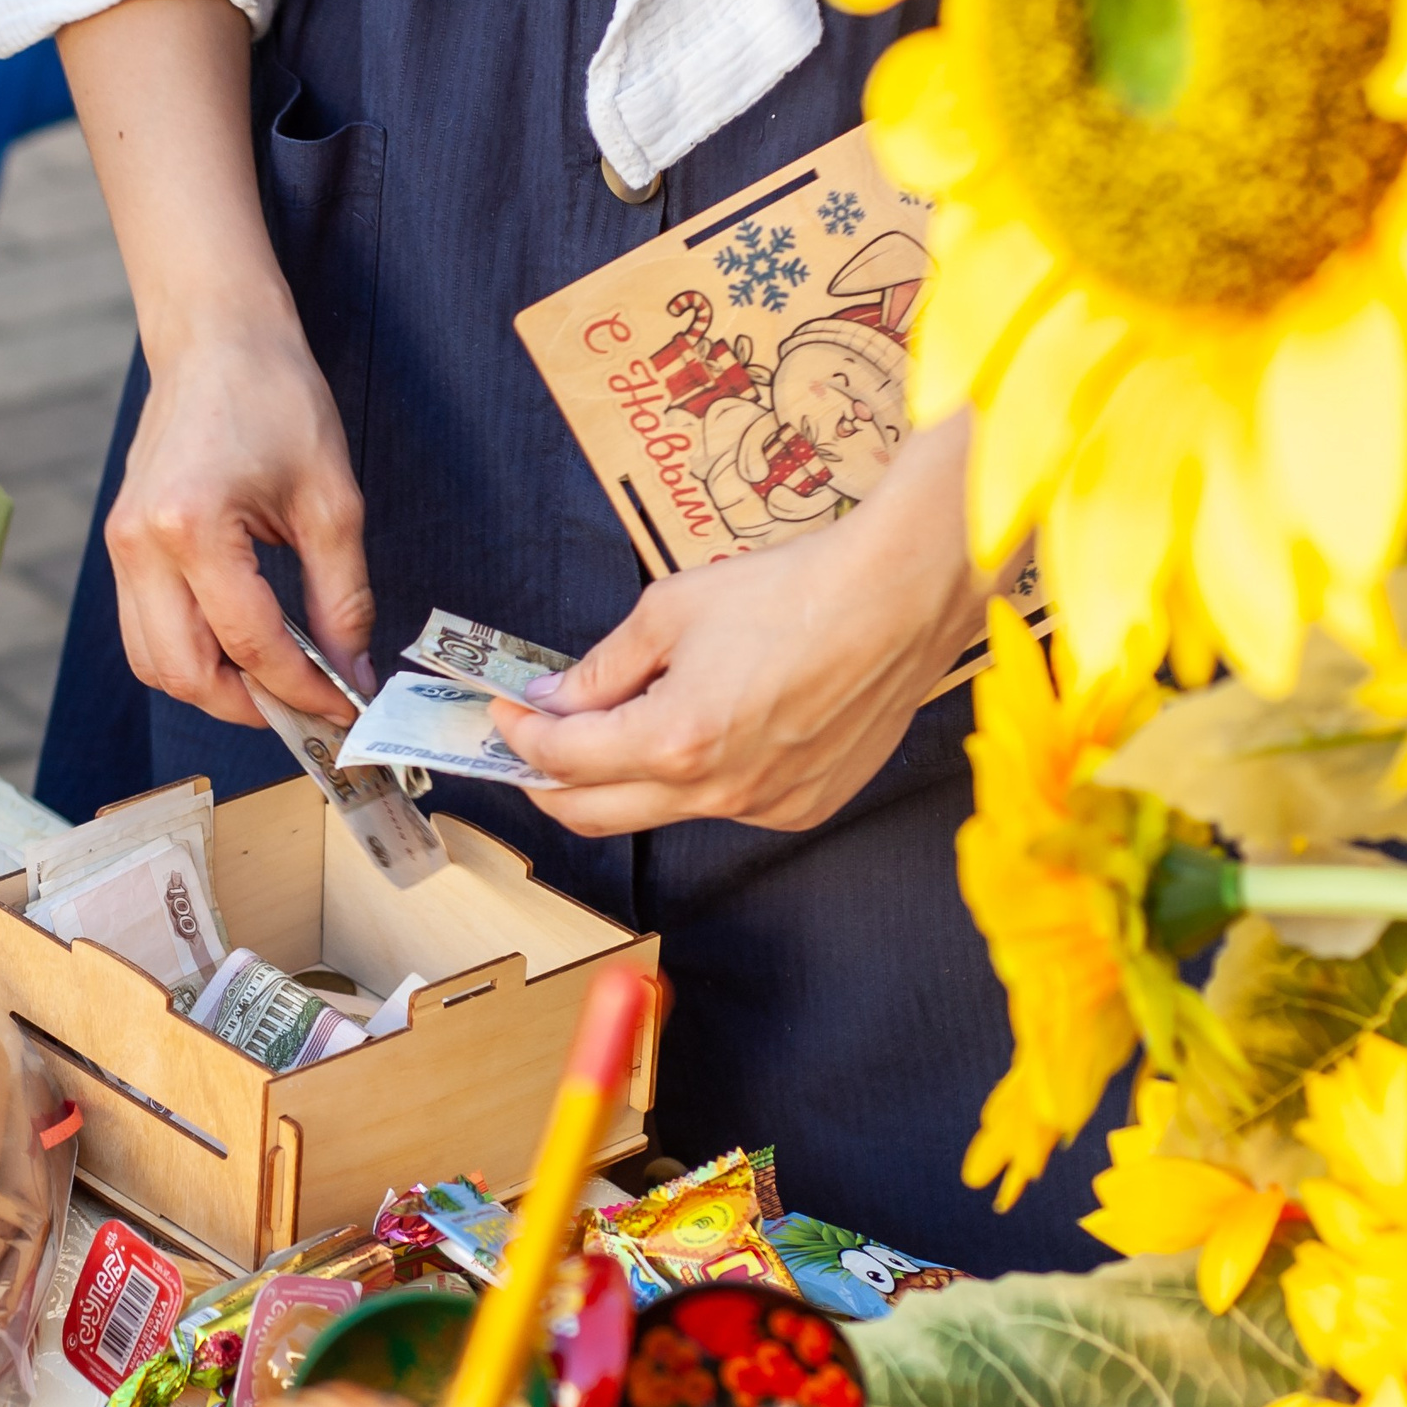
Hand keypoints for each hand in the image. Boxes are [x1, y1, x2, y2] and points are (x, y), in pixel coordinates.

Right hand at [60, 0, 372, 727]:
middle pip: (182, 673)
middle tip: (307, 709)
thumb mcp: (332, 500)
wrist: (215, 337)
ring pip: (153, 662)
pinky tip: (241, 645)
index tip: (346, 708)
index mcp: (193, 527)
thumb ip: (342, 598)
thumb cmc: (274, 396)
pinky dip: (190, 653)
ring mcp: (120, 547)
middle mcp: (140, 545)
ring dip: (213, 686)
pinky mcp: (120, 545)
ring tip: (275, 682)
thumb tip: (350, 673)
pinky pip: (145, 628)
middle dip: (249, 707)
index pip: (250, 644)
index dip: (304, 691)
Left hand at [491, 413, 987, 834]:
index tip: (507, 714)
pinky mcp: (803, 808)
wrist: (900, 598)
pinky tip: (710, 727)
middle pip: (595, 815)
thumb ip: (604, 666)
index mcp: (675, 739)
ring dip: (626, 777)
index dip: (520, 737)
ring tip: (625, 722)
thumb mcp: (672, 610)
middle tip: (530, 749)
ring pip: (662, 810)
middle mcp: (718, 791)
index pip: (563, 761)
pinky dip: (696, 777)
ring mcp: (764, 808)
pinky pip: (725, 805)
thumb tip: (556, 695)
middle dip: (548, 783)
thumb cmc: (797, 591)